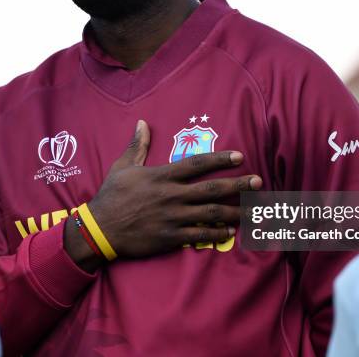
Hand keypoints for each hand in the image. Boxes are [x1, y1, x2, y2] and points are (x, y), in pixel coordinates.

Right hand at [66, 120, 261, 264]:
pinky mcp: (171, 237)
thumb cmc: (112, 196)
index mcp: (163, 176)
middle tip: (259, 182)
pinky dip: (217, 233)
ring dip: (235, 211)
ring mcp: (173, 217)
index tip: (240, 157)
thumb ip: (137, 145)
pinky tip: (230, 231)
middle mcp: (172, 195)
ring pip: (211, 213)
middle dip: (238, 185)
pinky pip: (200, 235)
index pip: (197, 164)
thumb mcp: (122, 166)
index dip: (220, 159)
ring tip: (253, 210)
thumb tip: (142, 122)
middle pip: (212, 189)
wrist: (99, 229)